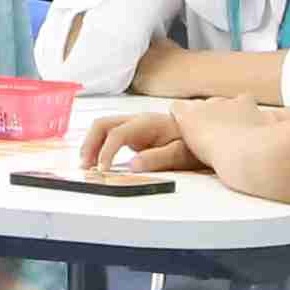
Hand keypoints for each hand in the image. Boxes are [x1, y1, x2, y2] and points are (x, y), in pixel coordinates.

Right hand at [88, 107, 209, 177]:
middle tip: (86, 166)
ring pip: (102, 127)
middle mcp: (136, 120)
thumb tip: (134, 165)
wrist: (203, 133)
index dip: (107, 151)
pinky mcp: (132, 132)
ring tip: (87, 165)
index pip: (118, 134)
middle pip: (102, 124)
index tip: (102, 169)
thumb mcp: (180, 154)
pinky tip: (96, 160)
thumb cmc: (192, 144)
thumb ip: (158, 158)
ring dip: (90, 144)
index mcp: (147, 123)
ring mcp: (133, 124)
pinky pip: (108, 134)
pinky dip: (98, 145)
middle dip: (90, 143)